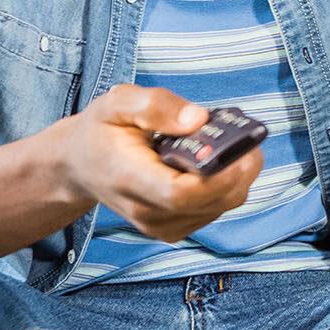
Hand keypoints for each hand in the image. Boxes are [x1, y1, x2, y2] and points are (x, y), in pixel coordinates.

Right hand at [57, 85, 262, 243]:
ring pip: (221, 206)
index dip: (218, 176)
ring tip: (232, 143)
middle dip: (239, 169)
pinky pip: (217, 208)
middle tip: (247, 136)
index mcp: (129, 179)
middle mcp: (146, 212)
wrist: (82, 166)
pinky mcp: (174, 227)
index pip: (180, 194)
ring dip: (238, 175)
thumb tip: (198, 119)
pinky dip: (228, 184)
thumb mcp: (118, 103)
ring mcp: (161, 225)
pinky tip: (219, 161)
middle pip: (210, 202)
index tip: (240, 149)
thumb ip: (156, 105)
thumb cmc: (102, 131)